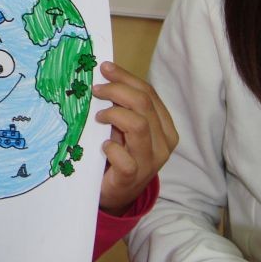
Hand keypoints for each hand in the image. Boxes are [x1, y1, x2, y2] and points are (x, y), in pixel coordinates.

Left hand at [92, 61, 177, 215]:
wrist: (117, 193)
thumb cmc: (120, 154)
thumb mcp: (124, 127)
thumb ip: (122, 106)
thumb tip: (103, 76)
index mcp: (164, 126)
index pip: (149, 93)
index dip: (126, 77)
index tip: (105, 68)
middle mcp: (163, 143)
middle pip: (143, 104)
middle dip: (117, 90)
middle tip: (96, 89)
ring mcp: (150, 161)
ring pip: (138, 125)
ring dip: (114, 114)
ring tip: (99, 117)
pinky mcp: (133, 177)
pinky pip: (123, 157)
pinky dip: (110, 148)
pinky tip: (103, 146)